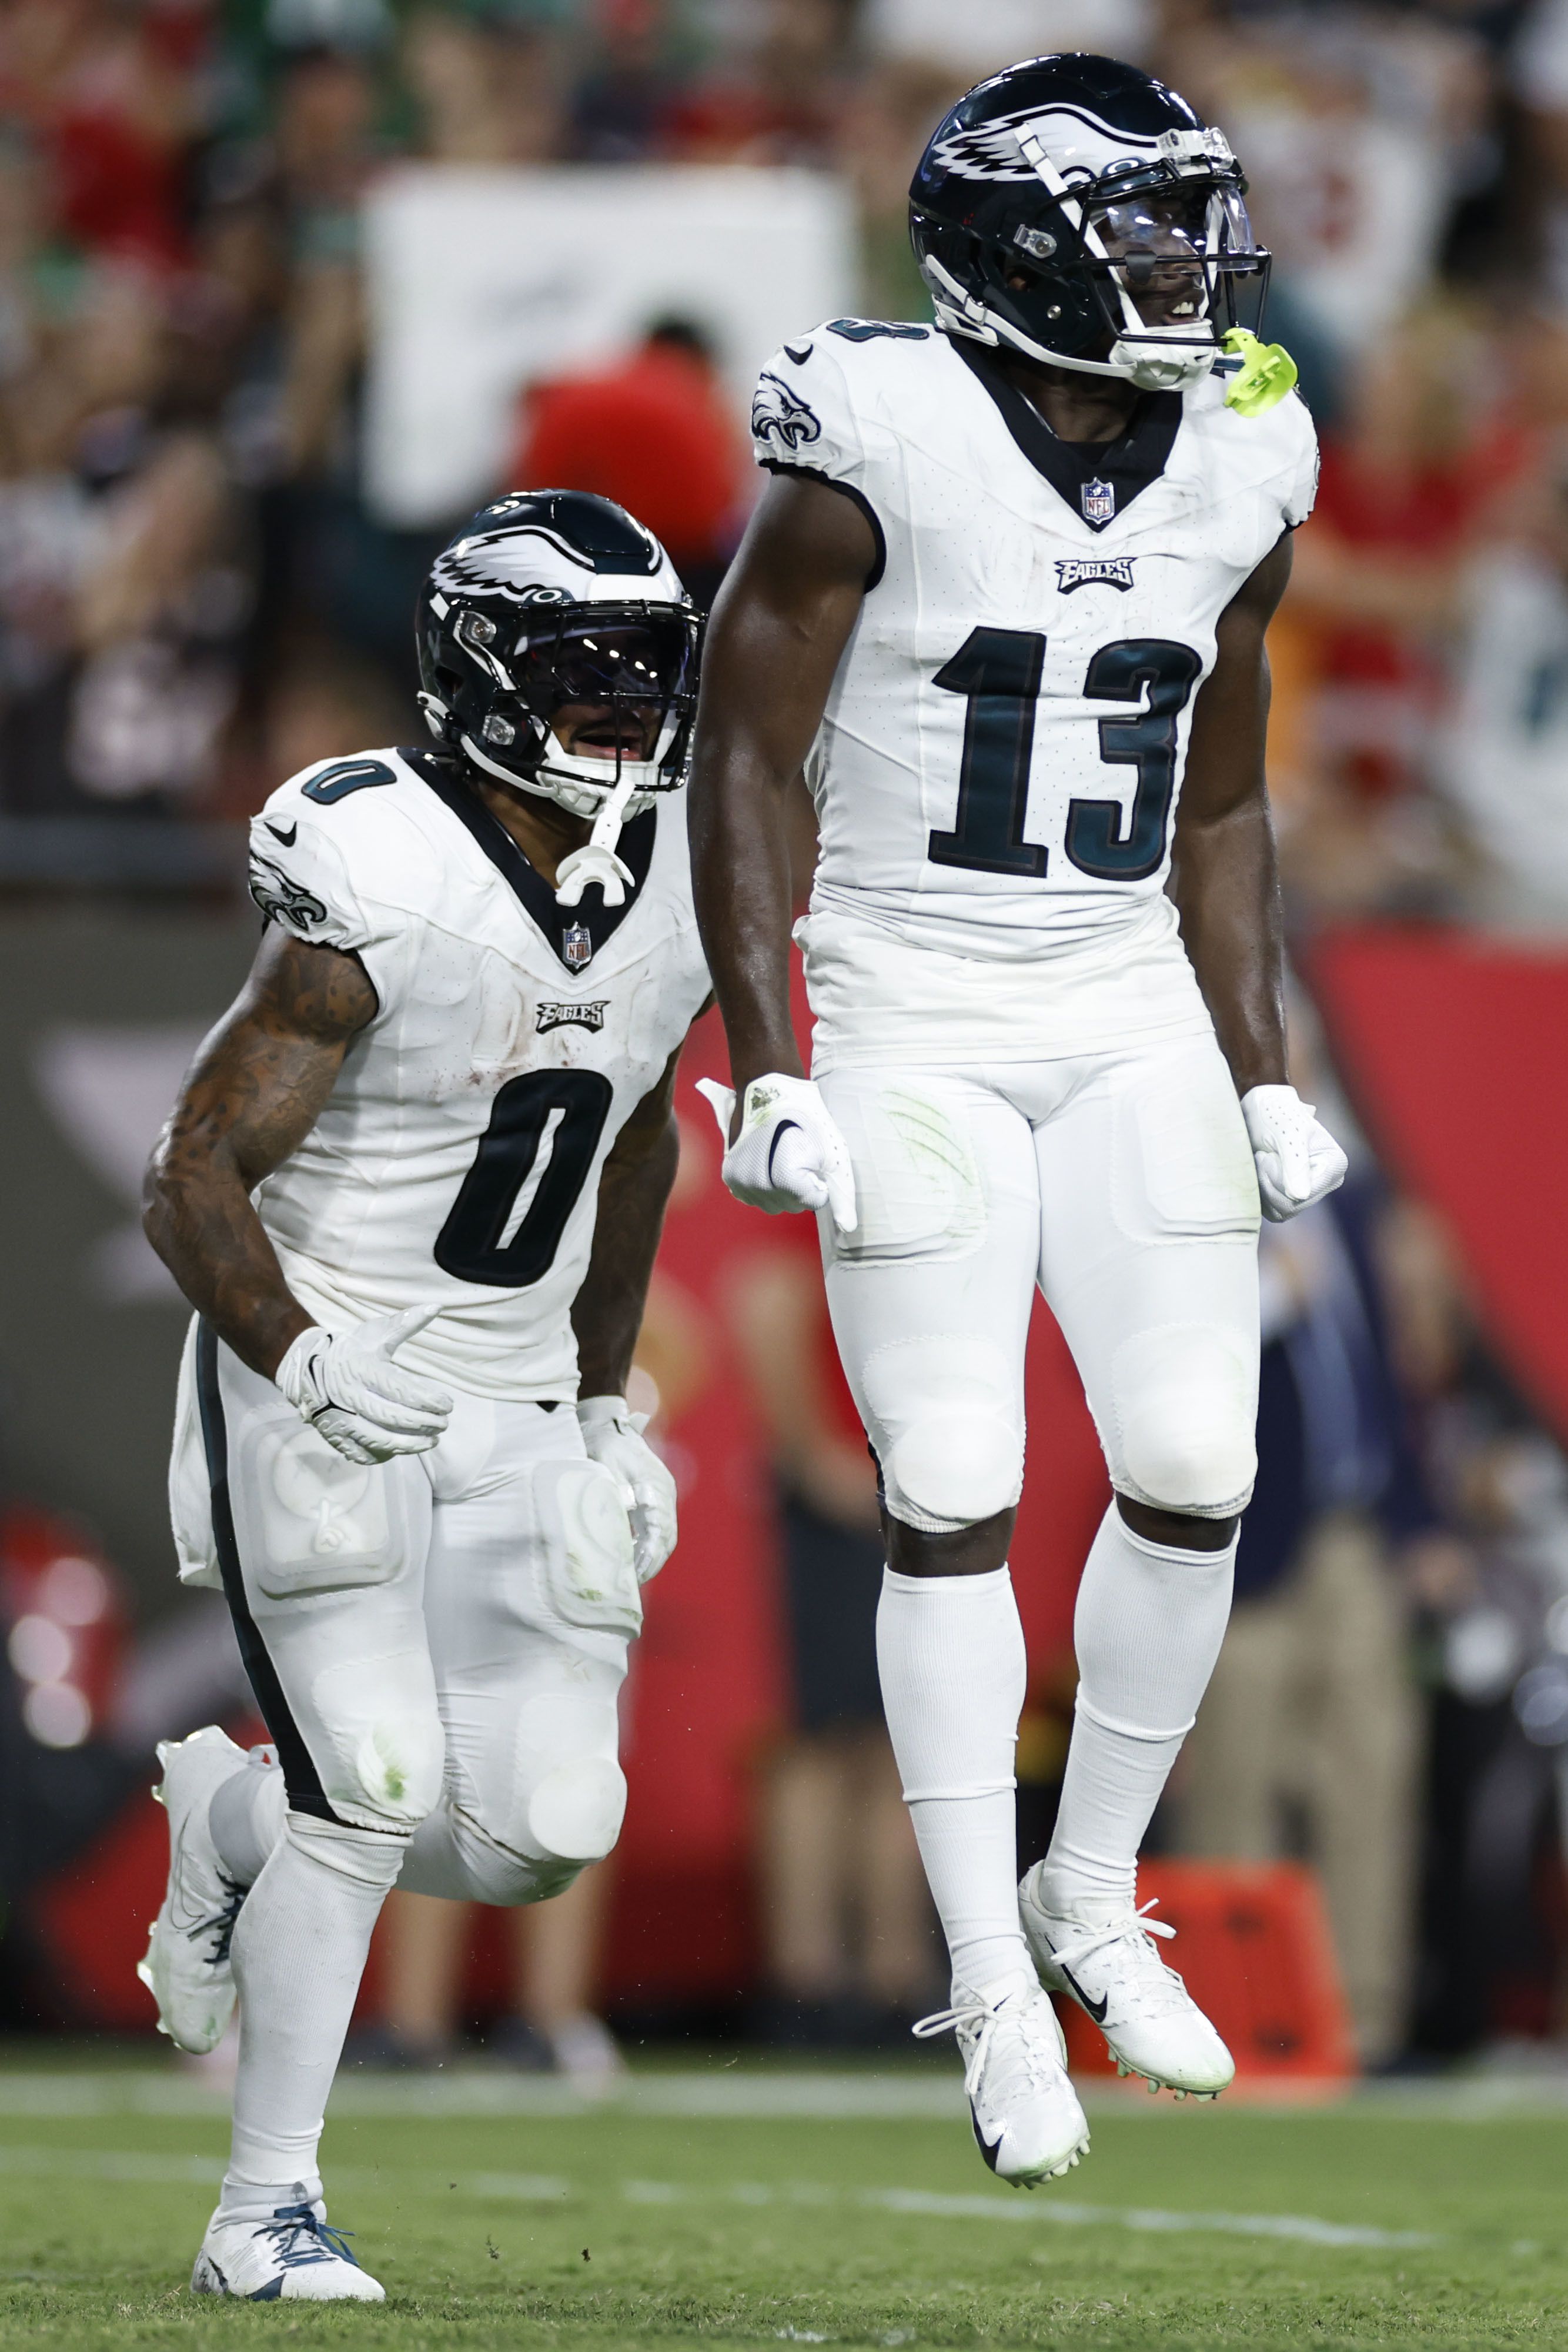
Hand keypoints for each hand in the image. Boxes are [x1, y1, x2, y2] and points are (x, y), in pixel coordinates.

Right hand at [274, 1305, 453, 1463]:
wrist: (306, 1370)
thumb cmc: (350, 1351)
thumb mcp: (375, 1333)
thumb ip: (406, 1323)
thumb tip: (436, 1307)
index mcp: (362, 1370)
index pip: (402, 1391)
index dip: (430, 1401)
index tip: (448, 1404)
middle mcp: (350, 1397)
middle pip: (394, 1418)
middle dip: (425, 1424)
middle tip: (444, 1424)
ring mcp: (340, 1420)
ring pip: (380, 1440)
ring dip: (411, 1444)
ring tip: (431, 1440)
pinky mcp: (336, 1437)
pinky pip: (364, 1453)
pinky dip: (387, 1454)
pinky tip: (404, 1448)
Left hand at [577, 1395, 677, 1584]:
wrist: (608, 1422)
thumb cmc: (603, 1442)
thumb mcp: (603, 1464)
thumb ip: (613, 1492)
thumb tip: (620, 1521)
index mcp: (654, 1487)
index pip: (659, 1531)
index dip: (649, 1556)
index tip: (635, 1574)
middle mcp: (663, 1494)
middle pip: (666, 1538)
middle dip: (652, 1563)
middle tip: (632, 1584)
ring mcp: (662, 1496)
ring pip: (664, 1536)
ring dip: (651, 1557)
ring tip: (631, 1577)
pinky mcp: (655, 1498)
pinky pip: (656, 1528)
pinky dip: (647, 1546)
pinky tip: (630, 1558)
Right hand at [695, 1073, 856, 1232]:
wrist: (769, 1089)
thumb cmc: (806, 1118)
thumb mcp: (832, 1153)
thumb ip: (840, 1194)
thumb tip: (849, 1228)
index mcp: (785, 1180)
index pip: (812, 1201)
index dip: (818, 1181)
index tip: (814, 1158)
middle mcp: (759, 1185)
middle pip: (791, 1207)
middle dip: (800, 1187)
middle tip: (799, 1155)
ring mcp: (741, 1182)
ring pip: (771, 1205)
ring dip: (781, 1189)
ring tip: (781, 1158)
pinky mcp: (730, 1176)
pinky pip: (752, 1197)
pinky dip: (763, 1185)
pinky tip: (767, 1163)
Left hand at [1241, 1085, 1347, 1222]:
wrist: (1262, 1110)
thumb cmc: (1277, 1114)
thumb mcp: (1286, 1133)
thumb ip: (1295, 1163)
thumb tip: (1300, 1196)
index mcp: (1335, 1165)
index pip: (1303, 1194)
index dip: (1278, 1179)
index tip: (1267, 1154)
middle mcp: (1327, 1181)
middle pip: (1292, 1205)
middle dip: (1268, 1182)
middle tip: (1261, 1156)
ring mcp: (1310, 1192)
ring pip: (1281, 1211)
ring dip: (1262, 1187)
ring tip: (1261, 1160)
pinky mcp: (1292, 1197)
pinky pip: (1273, 1211)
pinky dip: (1260, 1193)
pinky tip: (1259, 1171)